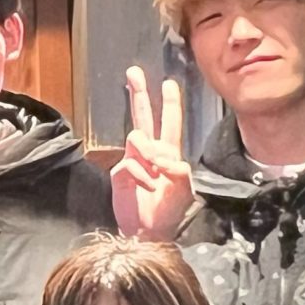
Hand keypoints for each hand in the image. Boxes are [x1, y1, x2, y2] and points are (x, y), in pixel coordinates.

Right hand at [111, 67, 193, 237]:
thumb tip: (158, 156)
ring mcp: (133, 161)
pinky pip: (130, 162)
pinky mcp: (120, 173)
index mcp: (168, 153)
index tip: (168, 83)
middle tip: (133, 72)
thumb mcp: (184, 188)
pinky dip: (141, 175)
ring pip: (137, 136)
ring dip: (149, 154)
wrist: (149, 232)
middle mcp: (149, 152)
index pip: (169, 122)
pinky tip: (145, 188)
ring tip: (155, 176)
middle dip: (139, 94)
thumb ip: (177, 168)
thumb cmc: (169, 212)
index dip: (169, 103)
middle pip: (143, 116)